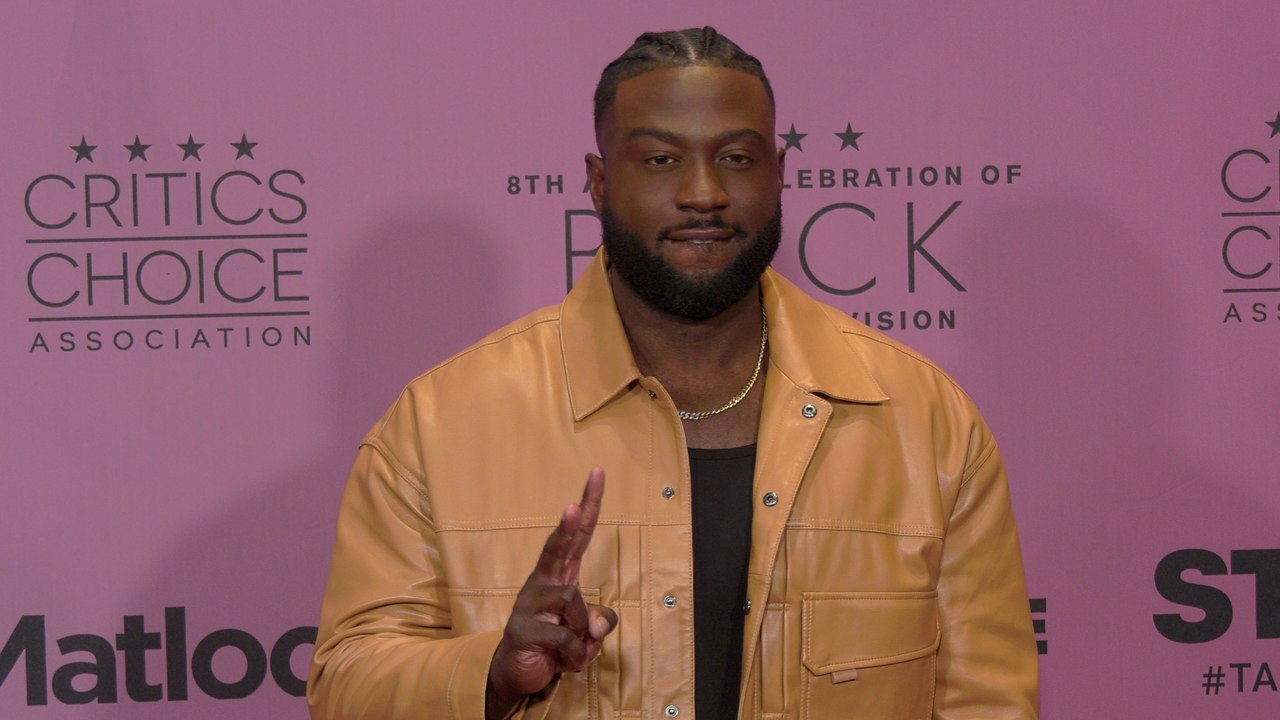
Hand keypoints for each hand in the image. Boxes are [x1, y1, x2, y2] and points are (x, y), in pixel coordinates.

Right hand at [485, 468, 617, 717]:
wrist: (520, 674)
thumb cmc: (555, 644)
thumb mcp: (588, 632)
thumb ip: (600, 621)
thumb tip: (597, 623)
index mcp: (561, 575)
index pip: (578, 535)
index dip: (588, 505)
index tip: (598, 473)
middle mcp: (543, 581)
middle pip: (558, 546)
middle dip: (568, 526)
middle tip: (572, 506)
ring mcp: (528, 603)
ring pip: (572, 600)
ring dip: (583, 630)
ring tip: (574, 649)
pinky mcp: (521, 628)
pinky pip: (564, 637)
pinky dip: (575, 654)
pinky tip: (564, 662)